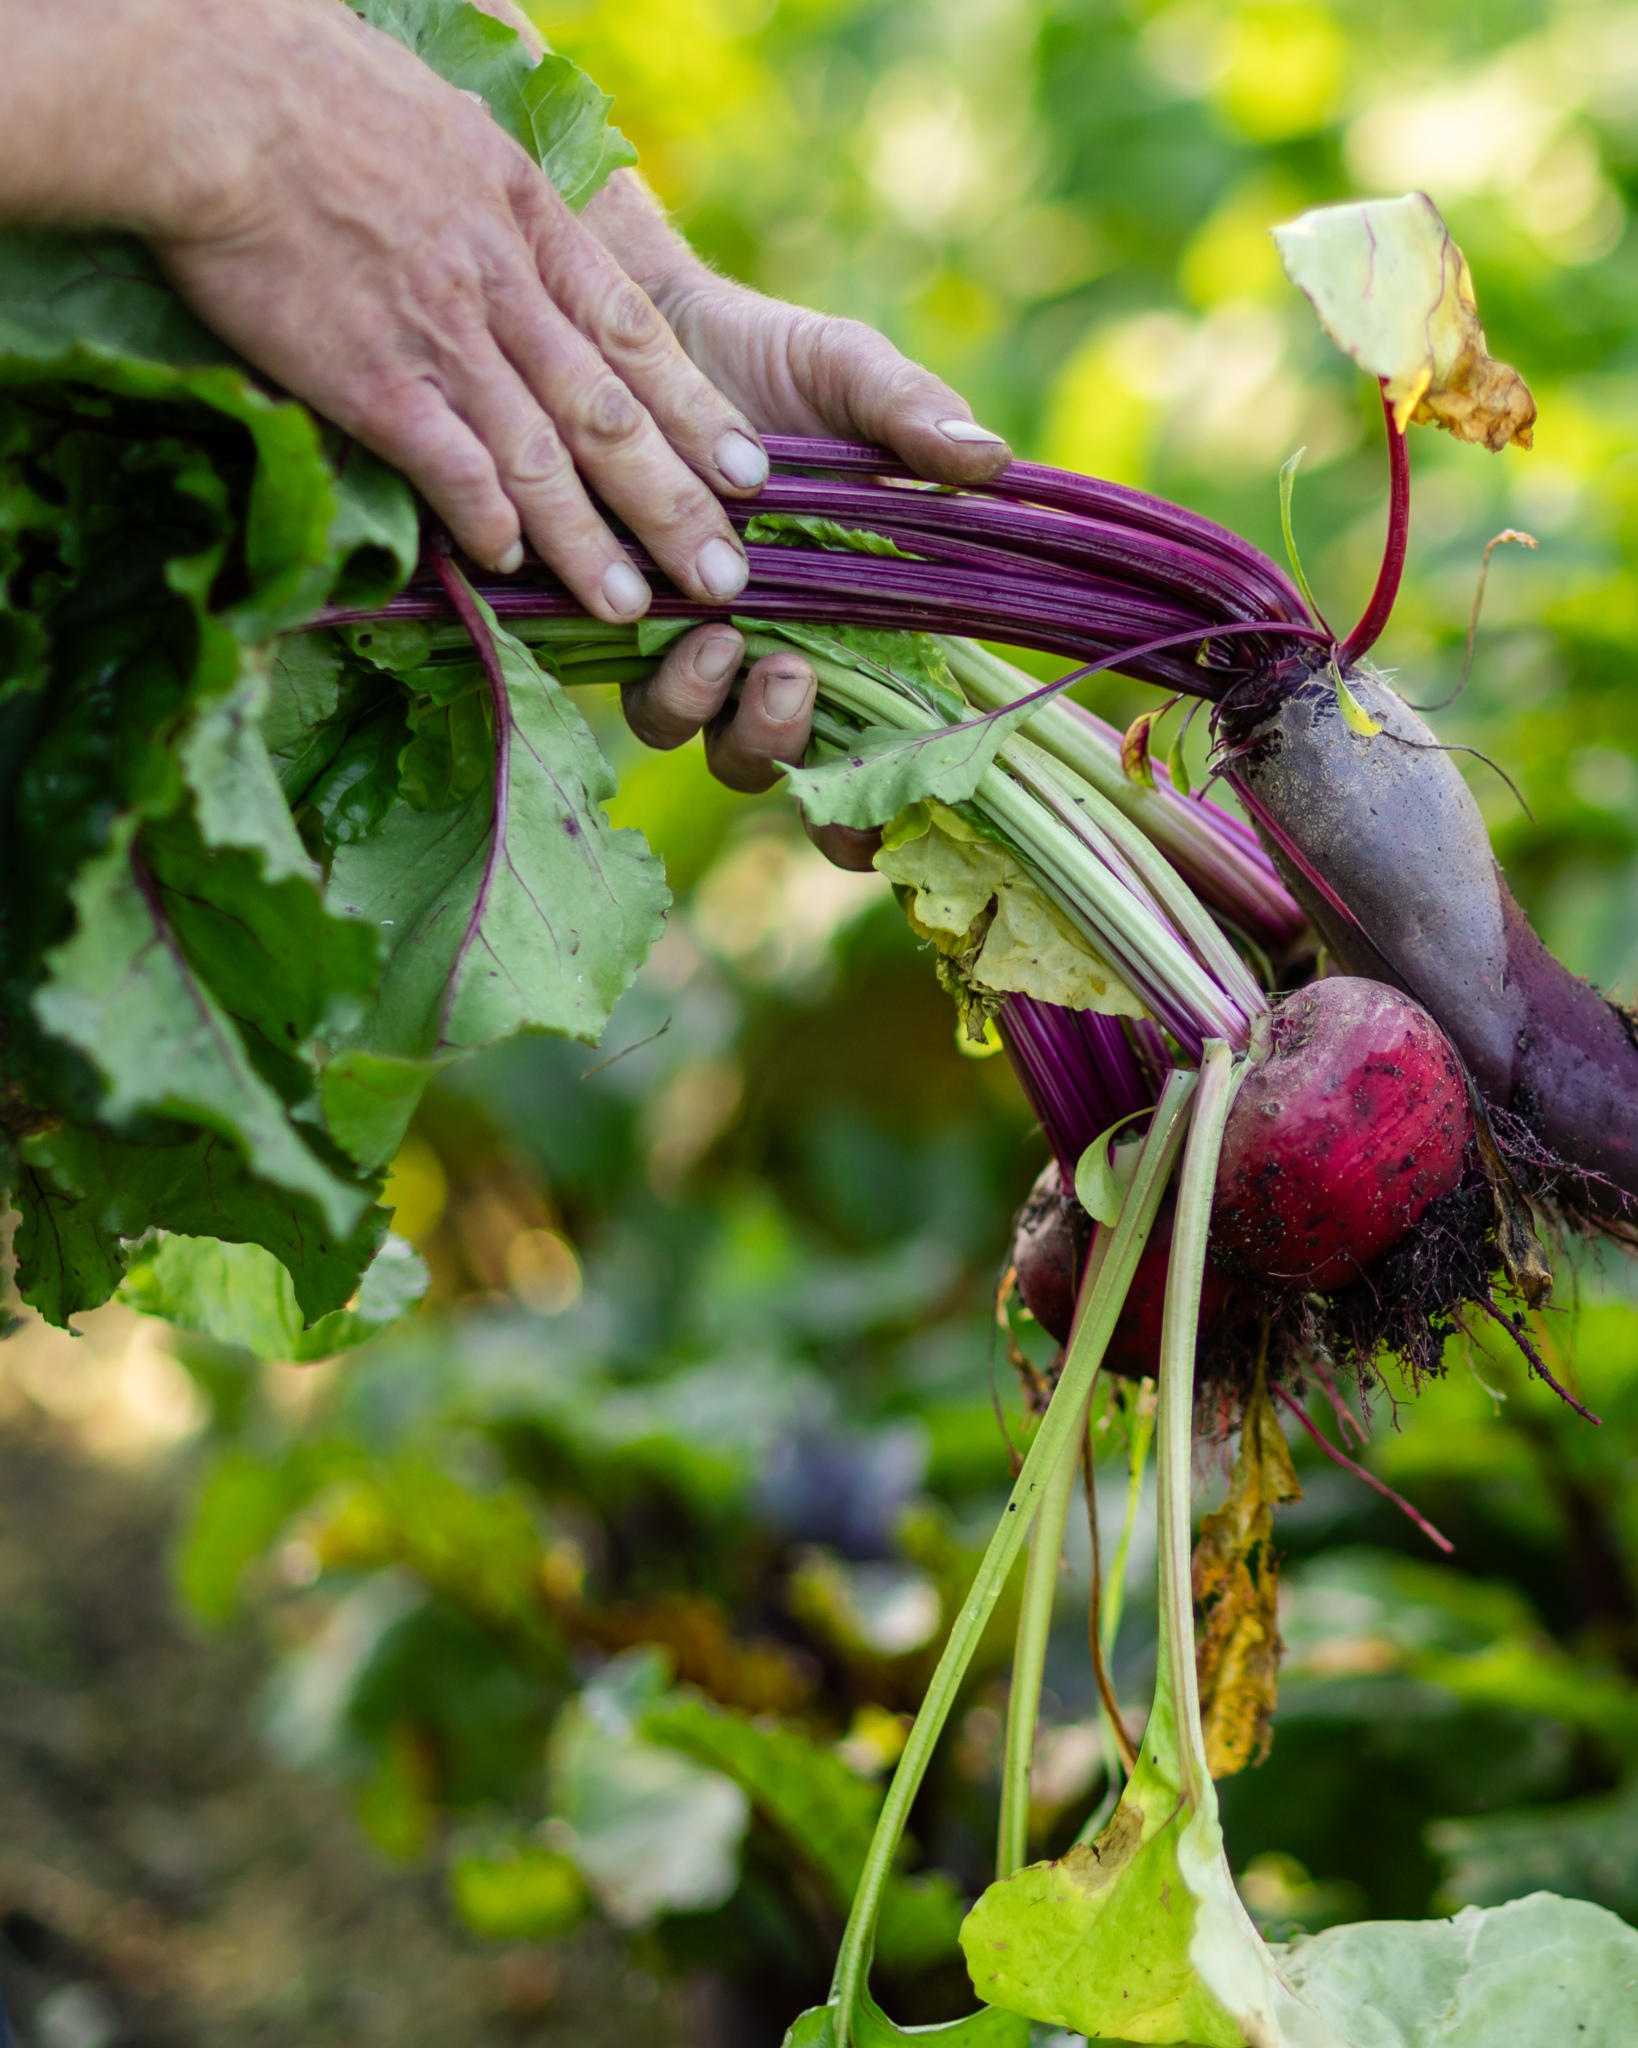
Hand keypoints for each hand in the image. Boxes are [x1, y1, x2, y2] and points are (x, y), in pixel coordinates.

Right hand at [0, 0, 765, 622]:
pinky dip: (484, 517)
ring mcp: (443, 337)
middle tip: (725, 576)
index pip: (637, 335)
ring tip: (632, 604)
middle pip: (611, 414)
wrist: (220, 93)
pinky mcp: (371, 377)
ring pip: (543, 456)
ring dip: (590, 539)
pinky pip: (448, 464)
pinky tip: (510, 565)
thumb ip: (498, 197)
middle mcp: (506, 289)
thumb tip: (521, 229)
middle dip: (675, 503)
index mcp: (530, 222)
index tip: (750, 473)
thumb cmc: (315, 86)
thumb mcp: (448, 123)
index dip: (697, 412)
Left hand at [587, 170, 1011, 863]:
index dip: (877, 818)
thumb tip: (991, 459)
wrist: (650, 322)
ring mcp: (695, 654)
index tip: (890, 822)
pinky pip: (629, 691)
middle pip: (781, 770)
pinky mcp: (618, 633)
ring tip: (719, 638)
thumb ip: (914, 416)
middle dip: (785, 747)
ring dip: (711, 712)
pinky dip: (649, 672)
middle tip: (789, 677)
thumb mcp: (851, 375)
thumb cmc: (773, 358)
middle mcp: (774, 662)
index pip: (878, 760)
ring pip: (698, 740)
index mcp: (857, 633)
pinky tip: (652, 608)